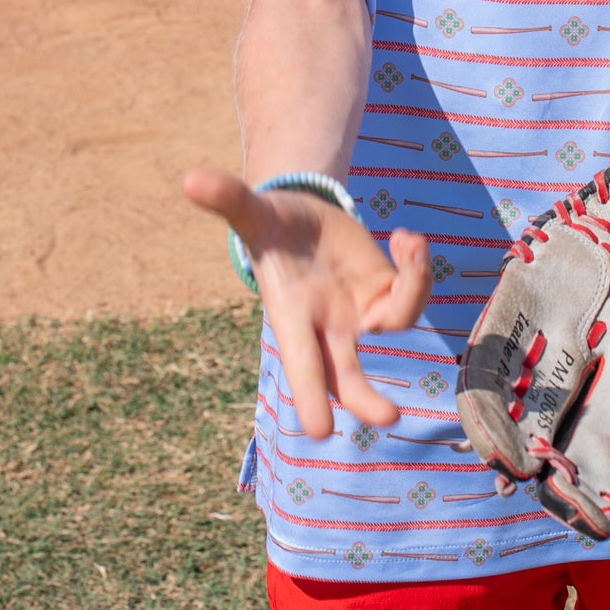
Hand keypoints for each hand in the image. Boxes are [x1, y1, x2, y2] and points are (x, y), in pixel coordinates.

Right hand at [183, 167, 430, 438]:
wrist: (299, 219)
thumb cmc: (270, 225)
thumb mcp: (251, 211)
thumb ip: (226, 199)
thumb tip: (190, 178)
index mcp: (292, 316)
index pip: (301, 362)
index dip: (309, 395)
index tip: (318, 431)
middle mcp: (327, 325)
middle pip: (348, 376)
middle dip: (366, 399)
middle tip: (390, 416)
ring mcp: (359, 312)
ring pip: (396, 322)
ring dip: (415, 286)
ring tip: (410, 241)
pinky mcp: (384, 290)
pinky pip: (412, 291)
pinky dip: (419, 267)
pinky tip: (406, 236)